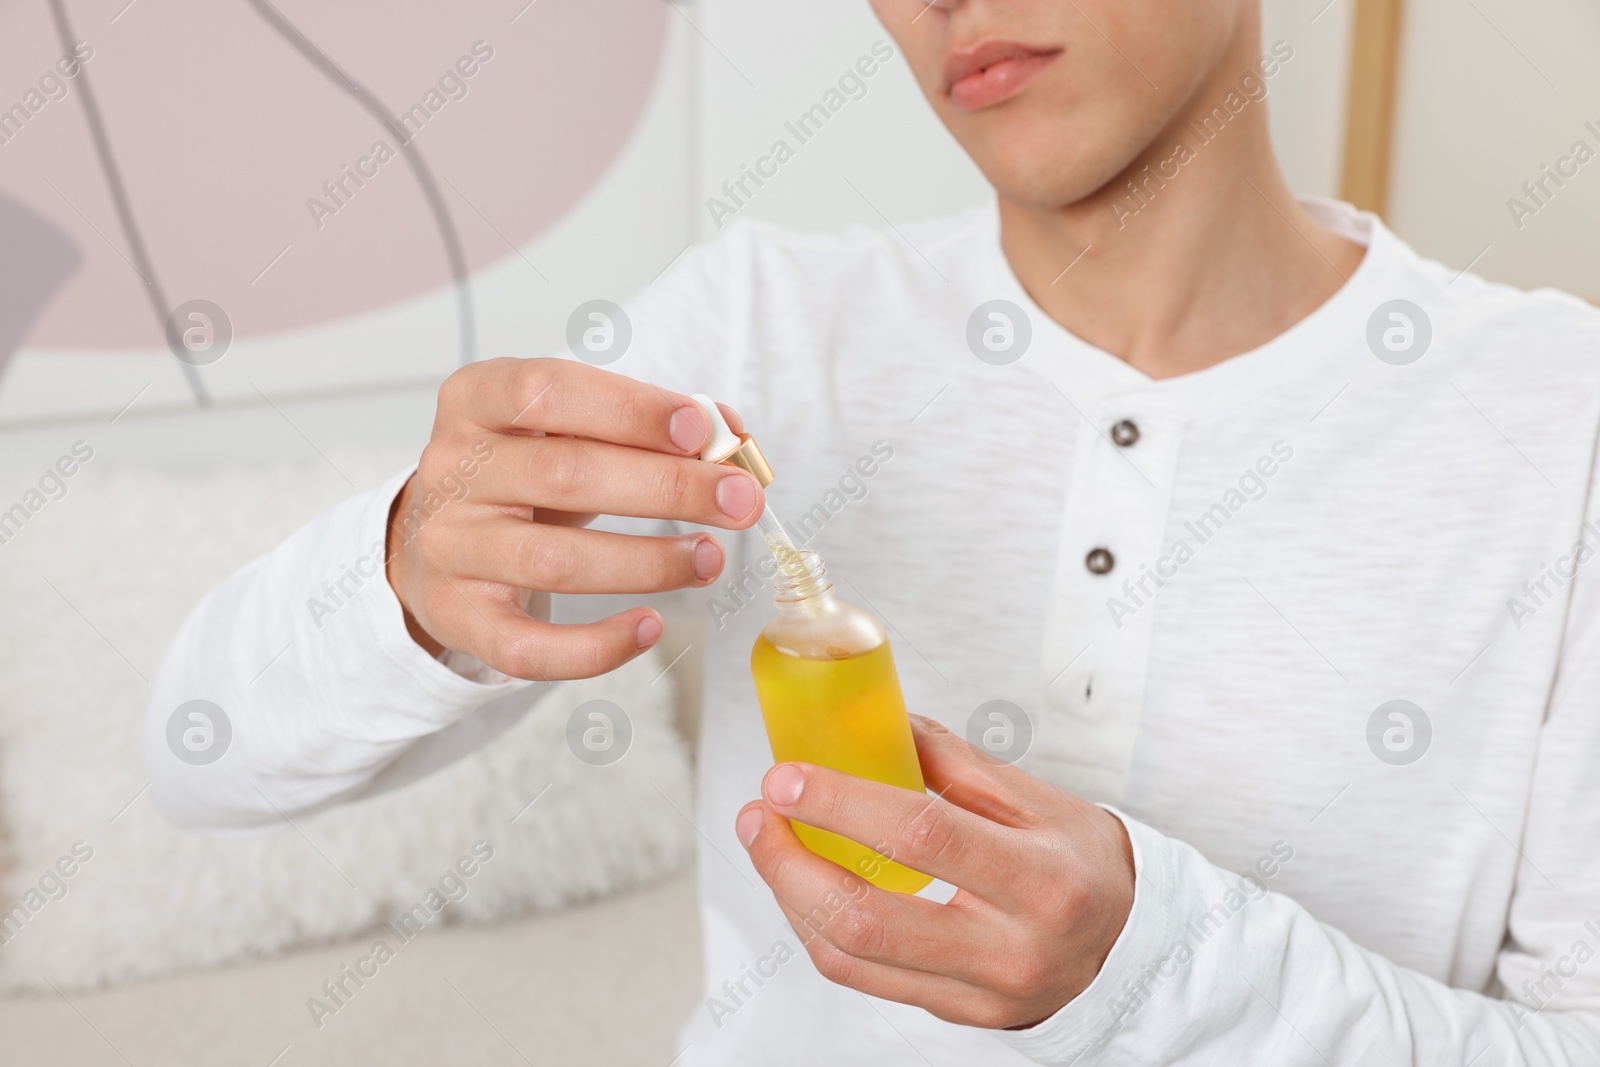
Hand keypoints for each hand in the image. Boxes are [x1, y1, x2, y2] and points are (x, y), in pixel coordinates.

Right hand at [386, 357, 761, 678]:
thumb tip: (729, 435)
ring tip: (710, 557)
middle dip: (668, 488)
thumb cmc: (522, 471)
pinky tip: (650, 627)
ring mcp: (451, 547)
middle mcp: (453, 470)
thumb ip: (645, 422)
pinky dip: (596, 646)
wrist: (440, 534)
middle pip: (566, 476)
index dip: (630, 409)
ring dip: (648, 563)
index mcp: (476, 400)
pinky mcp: (460, 617)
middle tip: (740, 500)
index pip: (549, 391)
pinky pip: (528, 648)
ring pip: (554, 563)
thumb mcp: (569, 427)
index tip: (700, 430)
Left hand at [736, 715, 1134, 1029]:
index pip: (922, 836)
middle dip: (791, 864)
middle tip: (760, 815)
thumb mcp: (1039, 799)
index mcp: (1041, 880)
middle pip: (867, 918)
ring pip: (852, 958)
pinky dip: (821, 928)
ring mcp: (982, 995)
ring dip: (793, 897)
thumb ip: (956, 765)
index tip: (788, 777)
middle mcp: (1012, 950)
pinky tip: (806, 886)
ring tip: (770, 844)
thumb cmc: (1083, 863)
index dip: (842, 804)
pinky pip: (866, 977)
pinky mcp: (958, 1015)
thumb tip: (880, 725)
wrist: (1129, 944)